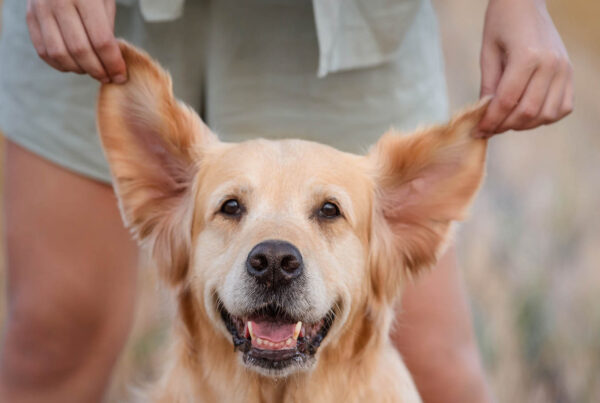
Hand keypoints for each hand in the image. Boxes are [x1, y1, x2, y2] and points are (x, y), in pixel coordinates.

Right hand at [26, 0, 126, 82]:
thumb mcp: (105, 0)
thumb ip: (107, 28)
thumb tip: (111, 62)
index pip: (101, 40)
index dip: (113, 63)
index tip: (121, 75)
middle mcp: (58, 1)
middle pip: (80, 50)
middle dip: (98, 70)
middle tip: (108, 77)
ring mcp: (41, 9)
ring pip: (60, 54)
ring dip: (79, 70)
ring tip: (92, 71)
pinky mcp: (30, 16)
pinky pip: (43, 51)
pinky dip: (60, 65)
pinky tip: (74, 66)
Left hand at [477, 0, 572, 136]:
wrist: (526, 2)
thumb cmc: (501, 24)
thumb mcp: (487, 53)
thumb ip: (488, 87)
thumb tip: (484, 118)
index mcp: (527, 57)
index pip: (507, 101)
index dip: (490, 121)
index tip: (478, 131)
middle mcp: (551, 65)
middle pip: (527, 112)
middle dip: (505, 126)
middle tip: (490, 128)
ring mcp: (564, 70)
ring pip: (546, 115)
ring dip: (524, 125)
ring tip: (507, 120)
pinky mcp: (570, 73)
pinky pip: (562, 108)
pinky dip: (545, 117)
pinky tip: (528, 113)